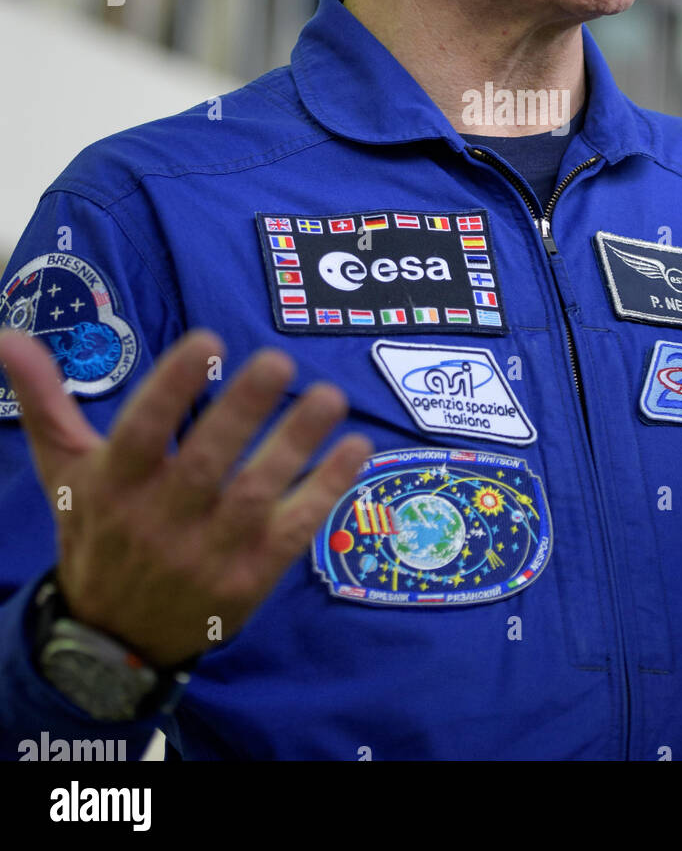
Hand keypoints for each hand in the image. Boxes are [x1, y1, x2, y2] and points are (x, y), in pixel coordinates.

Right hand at [0, 328, 371, 668]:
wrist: (113, 640)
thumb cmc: (96, 531)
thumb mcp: (66, 470)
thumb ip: (46, 401)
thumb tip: (7, 334)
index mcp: (113, 487)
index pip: (141, 433)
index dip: (172, 386)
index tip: (208, 339)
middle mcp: (157, 523)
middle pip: (203, 462)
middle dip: (242, 410)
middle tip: (278, 360)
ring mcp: (206, 555)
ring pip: (256, 494)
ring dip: (296, 442)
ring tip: (330, 395)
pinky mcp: (248, 580)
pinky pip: (293, 531)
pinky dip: (326, 489)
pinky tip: (356, 447)